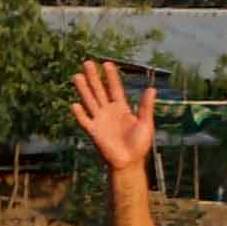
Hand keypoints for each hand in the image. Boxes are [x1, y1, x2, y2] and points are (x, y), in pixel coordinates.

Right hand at [68, 58, 158, 174]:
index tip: (107, 63)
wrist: (129, 162)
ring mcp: (100, 120)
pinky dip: (79, 114)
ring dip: (83, 89)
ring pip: (90, 101)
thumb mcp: (146, 124)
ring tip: (77, 76)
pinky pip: (85, 121)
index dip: (111, 76)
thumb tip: (152, 89)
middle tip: (88, 63)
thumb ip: (146, 107)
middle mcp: (109, 111)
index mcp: (122, 108)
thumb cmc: (140, 144)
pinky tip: (74, 105)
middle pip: (99, 91)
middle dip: (93, 77)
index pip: (115, 88)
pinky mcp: (94, 132)